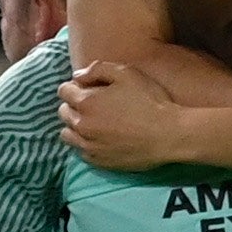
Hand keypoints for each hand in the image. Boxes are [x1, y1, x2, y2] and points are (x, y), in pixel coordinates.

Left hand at [60, 61, 184, 169]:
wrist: (169, 135)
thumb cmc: (150, 101)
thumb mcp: (127, 74)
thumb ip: (98, 69)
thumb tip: (78, 76)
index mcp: (86, 102)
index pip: (63, 91)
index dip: (75, 86)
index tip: (88, 87)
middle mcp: (81, 125)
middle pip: (63, 112)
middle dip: (73, 105)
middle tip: (93, 104)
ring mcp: (89, 146)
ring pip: (67, 135)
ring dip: (75, 126)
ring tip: (92, 122)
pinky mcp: (99, 161)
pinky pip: (81, 151)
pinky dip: (86, 143)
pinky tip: (101, 138)